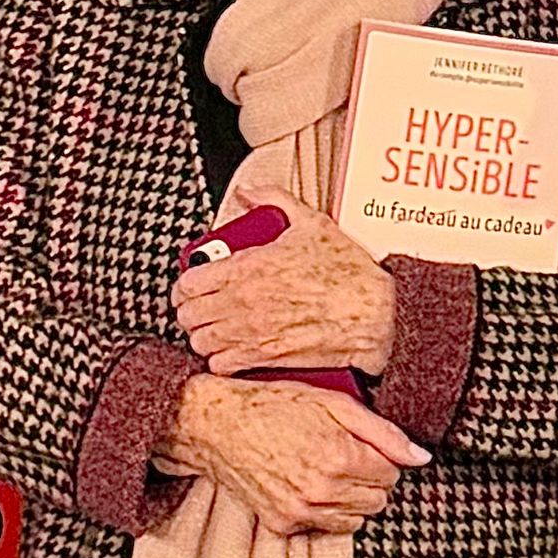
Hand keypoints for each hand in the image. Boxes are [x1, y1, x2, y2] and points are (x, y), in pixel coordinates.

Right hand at [161, 373, 423, 537]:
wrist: (217, 425)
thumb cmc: (275, 405)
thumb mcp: (335, 403)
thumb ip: (384, 433)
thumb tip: (421, 457)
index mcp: (340, 456)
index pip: (392, 474)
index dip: (382, 457)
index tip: (364, 445)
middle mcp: (321, 490)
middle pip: (378, 500)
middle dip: (370, 478)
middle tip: (345, 454)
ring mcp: (300, 512)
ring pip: (355, 519)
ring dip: (351, 497)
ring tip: (326, 468)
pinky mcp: (282, 525)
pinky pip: (325, 527)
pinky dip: (324, 510)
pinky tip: (307, 483)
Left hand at [173, 199, 396, 379]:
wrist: (372, 315)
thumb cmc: (347, 274)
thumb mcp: (312, 224)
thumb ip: (274, 200)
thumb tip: (249, 192)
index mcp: (247, 267)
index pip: (188, 282)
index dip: (184, 284)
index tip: (191, 285)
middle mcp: (242, 303)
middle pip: (188, 314)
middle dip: (190, 309)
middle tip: (201, 306)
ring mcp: (250, 333)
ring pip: (199, 341)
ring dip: (202, 334)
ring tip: (214, 327)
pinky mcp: (263, 359)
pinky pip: (220, 365)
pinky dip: (220, 359)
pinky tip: (231, 349)